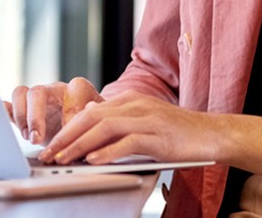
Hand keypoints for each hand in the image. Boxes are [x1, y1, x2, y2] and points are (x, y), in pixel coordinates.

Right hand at [4, 77, 102, 144]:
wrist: (84, 131)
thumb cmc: (94, 126)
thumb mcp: (99, 124)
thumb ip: (94, 118)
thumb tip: (88, 110)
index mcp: (78, 89)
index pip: (72, 90)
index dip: (69, 112)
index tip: (68, 134)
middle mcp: (55, 90)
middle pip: (37, 92)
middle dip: (35, 117)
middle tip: (36, 139)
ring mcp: (38, 99)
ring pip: (21, 94)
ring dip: (21, 117)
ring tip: (28, 137)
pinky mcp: (25, 110)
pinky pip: (9, 106)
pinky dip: (5, 112)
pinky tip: (4, 124)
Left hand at [39, 91, 223, 165]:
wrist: (212, 133)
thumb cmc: (178, 132)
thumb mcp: (144, 119)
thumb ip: (118, 118)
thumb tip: (89, 115)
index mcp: (130, 99)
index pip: (89, 112)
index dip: (67, 129)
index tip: (50, 147)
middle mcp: (136, 104)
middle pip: (92, 117)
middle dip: (66, 137)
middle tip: (49, 155)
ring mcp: (148, 118)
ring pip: (105, 127)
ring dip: (81, 144)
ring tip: (65, 160)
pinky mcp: (159, 135)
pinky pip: (128, 141)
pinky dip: (108, 151)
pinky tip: (94, 161)